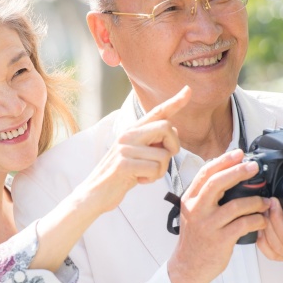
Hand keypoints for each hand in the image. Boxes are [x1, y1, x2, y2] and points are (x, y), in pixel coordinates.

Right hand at [77, 86, 191, 213]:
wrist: (95, 193)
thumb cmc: (121, 175)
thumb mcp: (137, 154)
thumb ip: (152, 141)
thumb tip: (173, 129)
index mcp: (132, 130)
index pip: (157, 112)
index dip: (174, 102)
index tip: (188, 90)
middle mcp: (128, 135)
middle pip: (166, 128)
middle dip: (174, 146)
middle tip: (163, 160)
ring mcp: (124, 148)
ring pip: (163, 155)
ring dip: (160, 171)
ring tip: (144, 174)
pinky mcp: (123, 164)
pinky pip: (155, 169)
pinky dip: (152, 179)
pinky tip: (138, 180)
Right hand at [167, 151, 271, 282]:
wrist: (188, 266)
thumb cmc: (195, 239)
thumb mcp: (193, 213)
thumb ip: (205, 196)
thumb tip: (227, 175)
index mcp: (190, 200)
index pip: (205, 173)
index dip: (223, 161)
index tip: (238, 153)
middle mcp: (196, 210)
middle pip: (217, 183)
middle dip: (237, 171)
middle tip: (253, 167)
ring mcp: (208, 225)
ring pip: (235, 205)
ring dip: (255, 201)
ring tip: (265, 202)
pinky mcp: (220, 240)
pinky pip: (243, 225)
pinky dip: (256, 220)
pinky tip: (261, 220)